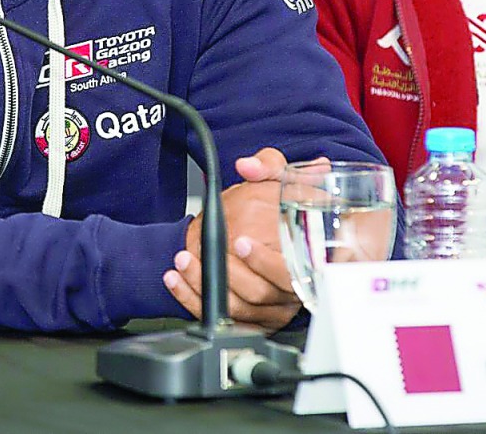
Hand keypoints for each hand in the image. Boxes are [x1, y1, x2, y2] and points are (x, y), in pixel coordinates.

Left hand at [164, 147, 301, 331]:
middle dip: (229, 275)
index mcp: (309, 257)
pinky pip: (222, 317)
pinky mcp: (252, 319)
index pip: (292, 272)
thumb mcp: (279, 176)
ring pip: (238, 308)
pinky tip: (176, 280)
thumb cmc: (276, 205)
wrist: (258, 229)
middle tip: (202, 252)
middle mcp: (293, 286)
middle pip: (262, 294)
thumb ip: (269, 165)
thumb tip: (250, 166)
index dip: (266, 262)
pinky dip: (192, 300)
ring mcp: (273, 306)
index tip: (240, 243)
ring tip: (182, 260)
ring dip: (204, 285)